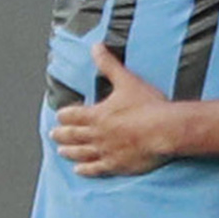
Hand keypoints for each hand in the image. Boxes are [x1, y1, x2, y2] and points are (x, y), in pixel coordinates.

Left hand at [47, 45, 187, 175]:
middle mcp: (97, 134)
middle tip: (53, 134)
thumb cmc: (148, 106)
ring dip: (70, 151)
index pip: (74, 115)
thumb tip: (96, 47)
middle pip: (73, 135)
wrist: (164, 130)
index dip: (65, 115)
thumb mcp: (126, 80)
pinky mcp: (116, 164)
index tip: (59, 115)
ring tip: (61, 152)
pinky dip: (85, 169)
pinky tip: (79, 170)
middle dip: (62, 134)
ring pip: (81, 153)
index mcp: (97, 114)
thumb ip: (109, 64)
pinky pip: (96, 169)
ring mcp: (105, 151)